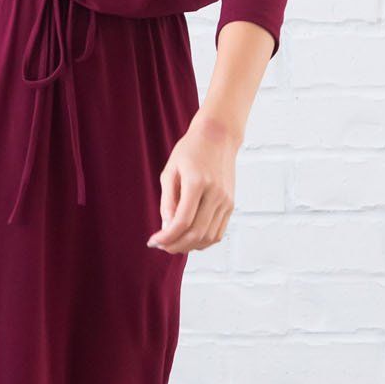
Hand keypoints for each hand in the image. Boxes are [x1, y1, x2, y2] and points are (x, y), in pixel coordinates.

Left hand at [147, 111, 239, 253]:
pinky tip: (189, 238)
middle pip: (196, 233)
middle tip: (161, 246)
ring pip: (208, 237)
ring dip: (189, 246)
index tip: (153, 242)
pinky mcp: (231, 204)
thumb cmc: (190, 151)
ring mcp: (226, 201)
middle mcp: (215, 194)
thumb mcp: (170, 171)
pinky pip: (218, 232)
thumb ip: (167, 201)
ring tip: (173, 243)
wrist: (219, 137)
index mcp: (197, 183)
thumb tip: (166, 229)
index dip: (166, 237)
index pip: (183, 222)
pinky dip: (203, 241)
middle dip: (176, 246)